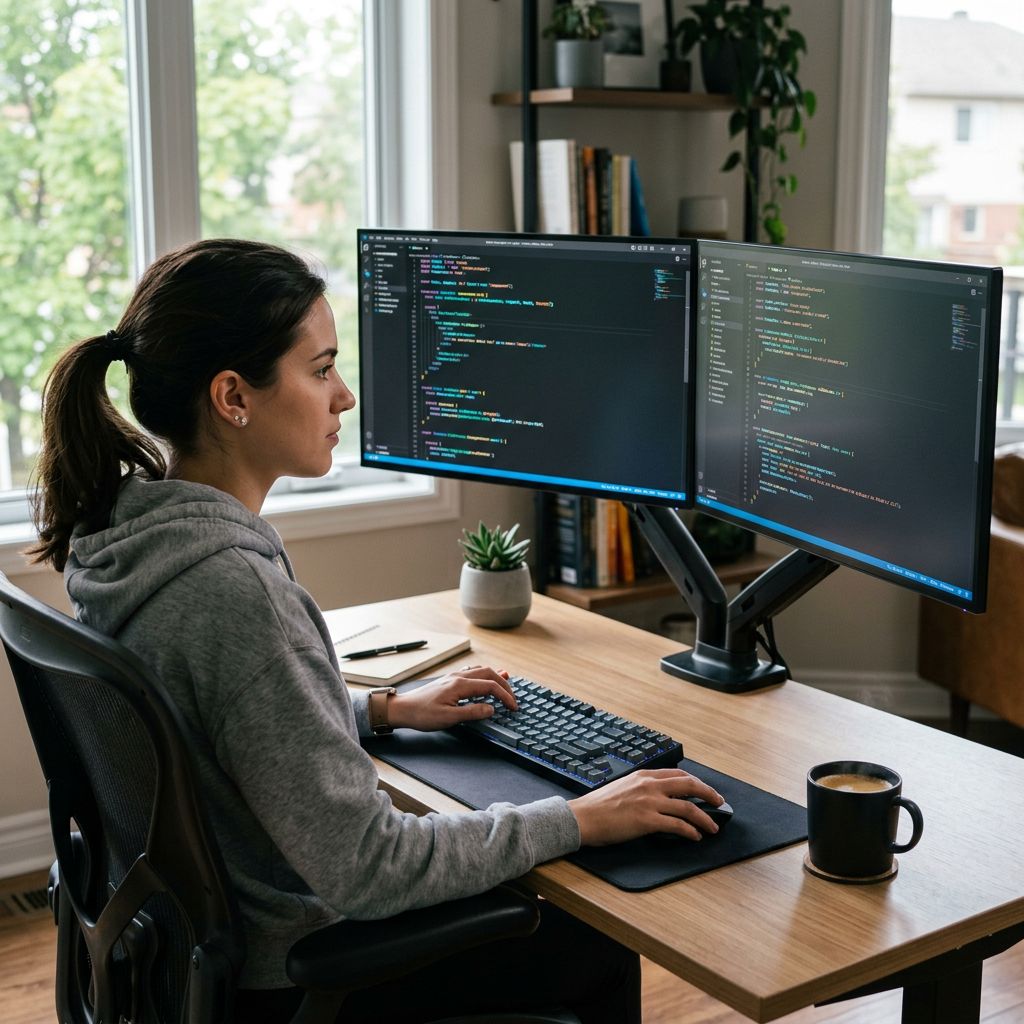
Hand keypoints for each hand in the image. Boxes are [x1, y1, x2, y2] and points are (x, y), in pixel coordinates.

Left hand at [386, 666, 517, 731]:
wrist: (403, 709)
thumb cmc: (423, 715)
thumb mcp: (449, 718)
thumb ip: (472, 712)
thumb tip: (492, 708)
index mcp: (460, 685)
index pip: (490, 686)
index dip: (505, 696)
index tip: (513, 707)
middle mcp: (458, 677)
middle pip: (489, 674)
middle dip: (504, 685)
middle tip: (513, 699)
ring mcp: (453, 677)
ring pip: (481, 671)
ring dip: (495, 678)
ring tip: (506, 684)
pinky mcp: (449, 680)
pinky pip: (472, 672)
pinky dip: (484, 676)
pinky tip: (484, 679)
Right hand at [569, 769, 724, 844]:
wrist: (583, 817)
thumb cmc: (598, 806)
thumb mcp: (623, 787)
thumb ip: (641, 789)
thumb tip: (659, 799)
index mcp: (643, 775)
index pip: (678, 774)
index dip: (696, 782)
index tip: (704, 789)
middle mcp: (649, 785)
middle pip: (689, 785)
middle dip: (709, 793)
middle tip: (719, 802)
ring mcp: (650, 802)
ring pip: (688, 807)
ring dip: (705, 818)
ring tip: (713, 827)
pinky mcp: (647, 820)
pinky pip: (678, 825)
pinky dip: (691, 831)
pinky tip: (695, 836)